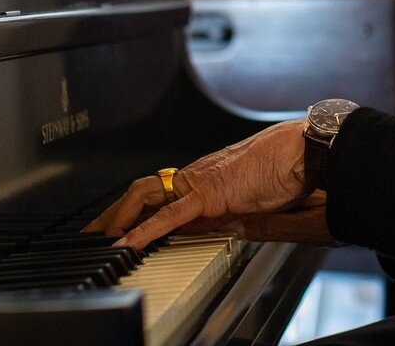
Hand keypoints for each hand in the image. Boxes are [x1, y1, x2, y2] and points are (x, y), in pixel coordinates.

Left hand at [83, 120, 313, 249]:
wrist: (304, 151)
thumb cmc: (288, 169)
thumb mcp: (253, 199)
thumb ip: (231, 213)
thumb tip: (220, 229)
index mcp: (205, 178)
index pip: (159, 193)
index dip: (133, 208)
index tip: (116, 224)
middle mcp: (196, 176)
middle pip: (141, 190)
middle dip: (113, 212)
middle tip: (91, 234)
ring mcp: (200, 182)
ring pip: (145, 194)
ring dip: (118, 216)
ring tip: (101, 239)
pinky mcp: (210, 193)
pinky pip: (170, 214)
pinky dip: (145, 230)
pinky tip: (128, 243)